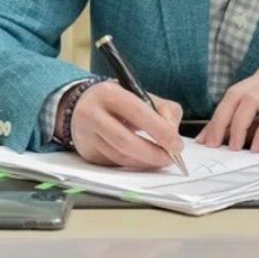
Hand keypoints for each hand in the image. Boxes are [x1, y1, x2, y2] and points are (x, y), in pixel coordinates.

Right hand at [69, 81, 183, 169]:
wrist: (82, 105)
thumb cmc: (117, 101)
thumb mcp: (140, 94)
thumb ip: (164, 110)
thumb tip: (173, 135)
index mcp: (108, 93)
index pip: (137, 113)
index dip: (160, 130)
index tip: (176, 144)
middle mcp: (92, 114)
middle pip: (125, 141)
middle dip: (152, 153)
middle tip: (170, 158)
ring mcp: (87, 136)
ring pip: (120, 157)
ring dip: (144, 162)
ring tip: (159, 159)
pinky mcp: (87, 153)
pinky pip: (114, 164)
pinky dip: (132, 164)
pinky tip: (142, 160)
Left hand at [195, 63, 258, 152]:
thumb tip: (238, 135)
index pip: (234, 94)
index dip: (217, 115)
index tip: (206, 137)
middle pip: (236, 95)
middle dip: (220, 120)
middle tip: (212, 144)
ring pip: (251, 100)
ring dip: (238, 126)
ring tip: (233, 147)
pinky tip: (258, 147)